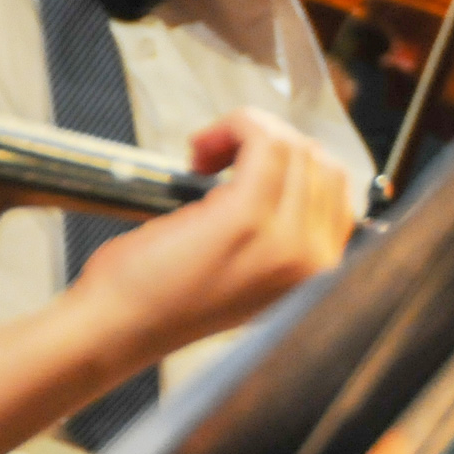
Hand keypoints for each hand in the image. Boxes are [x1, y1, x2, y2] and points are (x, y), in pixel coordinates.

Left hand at [71, 109, 357, 358]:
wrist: (118, 328)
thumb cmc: (166, 299)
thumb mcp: (251, 275)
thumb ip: (286, 235)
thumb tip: (291, 172)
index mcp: (319, 270)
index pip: (335, 187)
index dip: (293, 164)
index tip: (248, 168)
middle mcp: (314, 258)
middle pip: (320, 161)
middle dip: (272, 143)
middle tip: (221, 160)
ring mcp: (285, 239)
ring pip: (293, 145)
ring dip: (247, 133)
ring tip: (206, 158)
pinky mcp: (245, 217)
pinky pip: (263, 139)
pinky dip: (234, 125)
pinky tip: (201, 148)